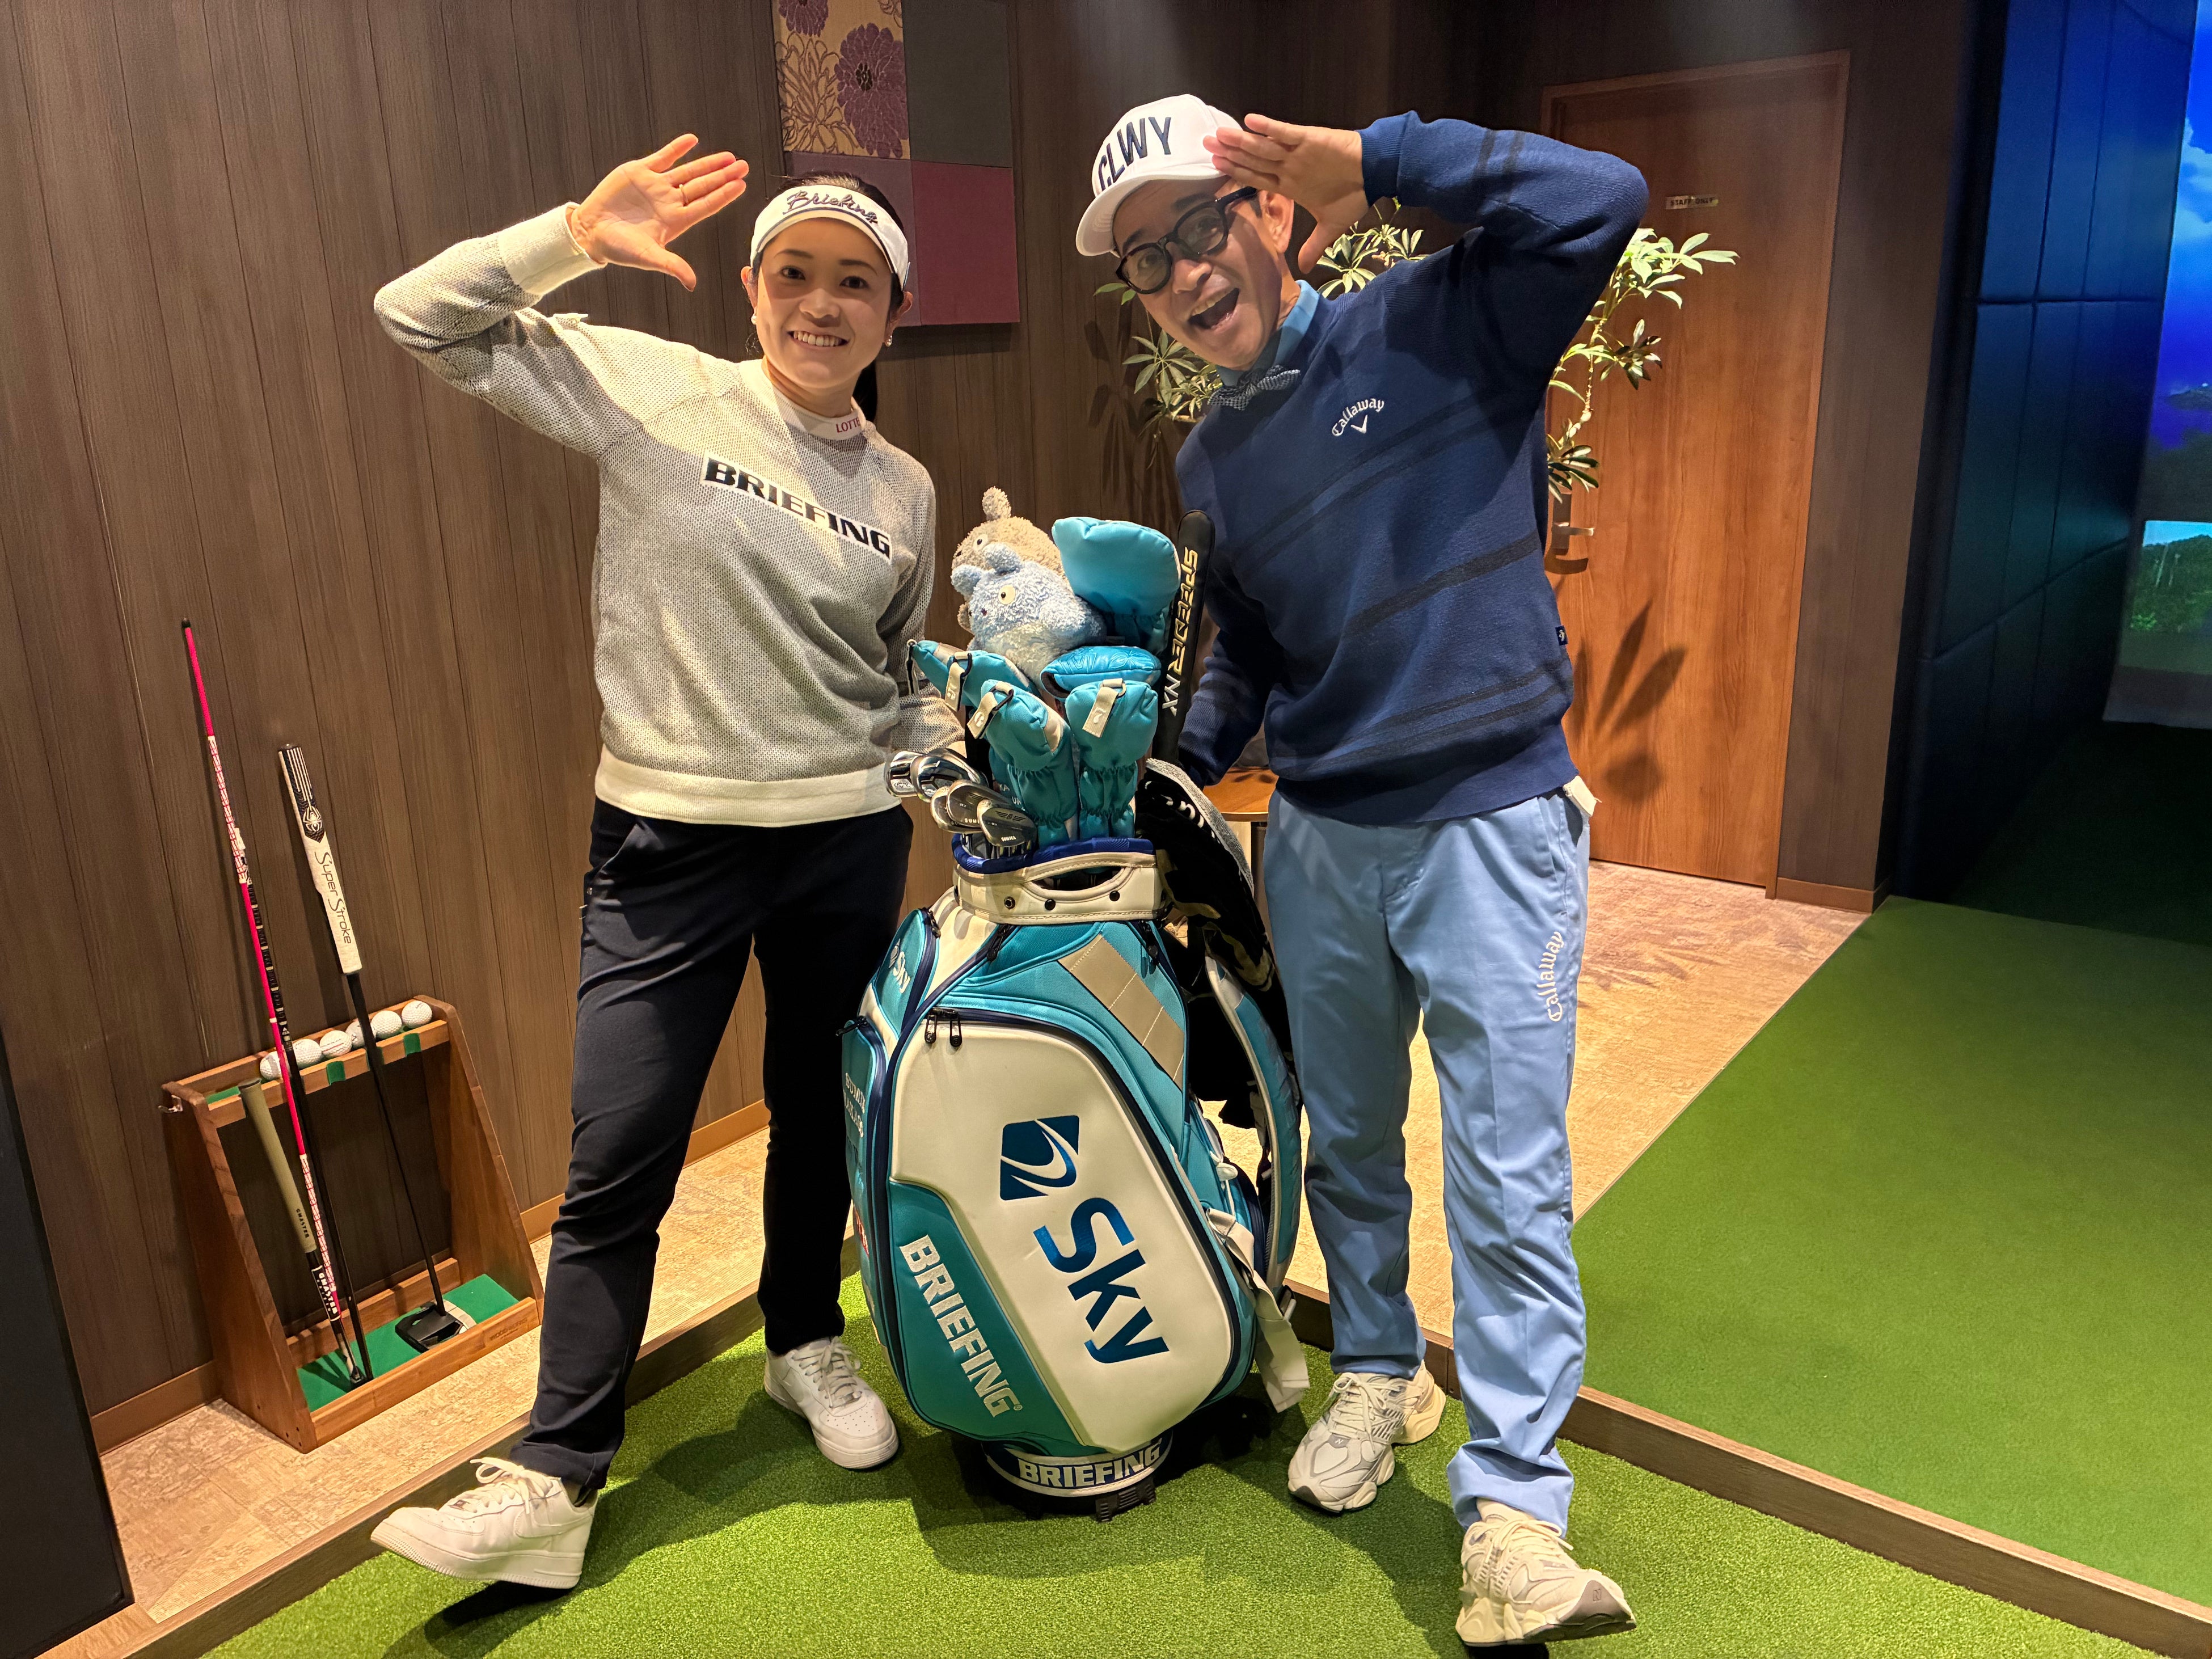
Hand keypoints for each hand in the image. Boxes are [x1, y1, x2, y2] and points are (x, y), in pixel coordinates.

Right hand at [569, 135, 747, 290]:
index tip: (741, 185)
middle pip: (702, 186)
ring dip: (707, 163)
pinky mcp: (639, 172)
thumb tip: (691, 283)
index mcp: (675, 221)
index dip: (723, 195)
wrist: (590, 231)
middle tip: (743, 166)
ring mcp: (656, 186)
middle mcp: (669, 202)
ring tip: (728, 156)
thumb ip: (670, 265)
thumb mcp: (646, 257)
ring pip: (687, 171)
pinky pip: (663, 157)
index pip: (705, 205)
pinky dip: (677, 149)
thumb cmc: (618, 248)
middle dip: (723, 176)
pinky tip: (692, 140)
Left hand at [1203, 113, 1366, 270]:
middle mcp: (1288, 167)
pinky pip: (1286, 132)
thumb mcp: (1332, 226)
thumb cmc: (1355, 194)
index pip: (1257, 178)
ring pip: (1263, 147)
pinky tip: (1250, 121)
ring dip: (1241, 141)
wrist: (1376, 171)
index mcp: (1290, 185)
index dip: (1236, 172)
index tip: (1216, 166)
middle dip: (1230, 153)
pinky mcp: (1310, 139)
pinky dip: (1269, 128)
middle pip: (1253, 160)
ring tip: (1220, 134)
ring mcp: (1297, 153)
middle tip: (1205, 144)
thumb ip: (1315, 245)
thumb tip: (1304, 268)